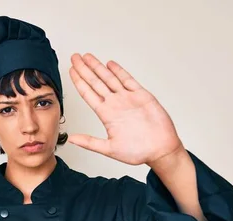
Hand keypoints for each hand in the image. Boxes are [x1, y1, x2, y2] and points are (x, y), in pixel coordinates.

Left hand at [67, 53, 182, 166]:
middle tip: (75, 57)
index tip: (71, 71)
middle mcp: (115, 104)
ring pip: (109, 78)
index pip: (88, 94)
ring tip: (87, 57)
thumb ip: (90, 142)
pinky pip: (128, 80)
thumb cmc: (138, 152)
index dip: (79, 82)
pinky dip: (119, 71)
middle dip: (84, 69)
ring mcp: (127, 99)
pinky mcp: (142, 96)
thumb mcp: (109, 149)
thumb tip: (71, 139)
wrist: (161, 150)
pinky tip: (110, 64)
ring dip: (98, 67)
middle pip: (96, 82)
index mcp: (106, 115)